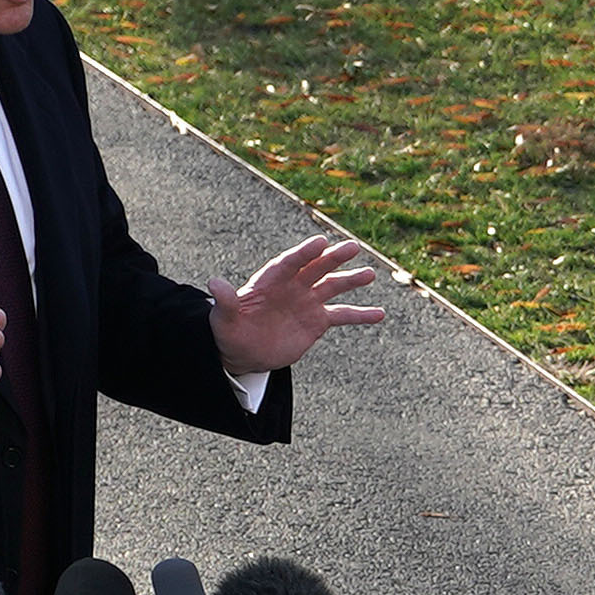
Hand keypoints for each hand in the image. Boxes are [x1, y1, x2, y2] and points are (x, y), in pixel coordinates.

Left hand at [211, 230, 390, 378]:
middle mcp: (292, 286)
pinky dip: (361, 315)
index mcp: (270, 280)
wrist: (244, 351)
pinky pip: (342, 315)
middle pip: (316, 268)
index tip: (320, 243)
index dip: (304, 254)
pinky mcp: (317, 321)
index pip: (290, 263)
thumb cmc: (229, 331)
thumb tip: (214, 283)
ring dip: (351, 280)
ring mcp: (307, 302)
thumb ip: (225, 301)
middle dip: (333, 258)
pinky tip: (380, 314)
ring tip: (370, 274)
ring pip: (333, 286)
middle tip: (353, 248)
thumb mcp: (223, 319)